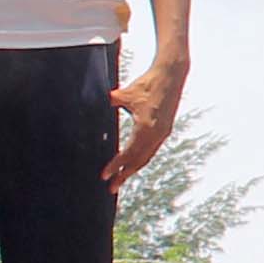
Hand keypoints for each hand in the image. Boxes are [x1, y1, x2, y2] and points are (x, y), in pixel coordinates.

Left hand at [107, 51, 185, 188]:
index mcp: (146, 128)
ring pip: (146, 157)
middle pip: (138, 161)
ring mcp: (162, 133)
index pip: (128, 153)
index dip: (115, 166)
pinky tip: (134, 162)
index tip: (104, 175)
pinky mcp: (165, 129)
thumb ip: (110, 103)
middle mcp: (156, 134)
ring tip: (121, 179)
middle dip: (124, 175)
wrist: (171, 75)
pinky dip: (142, 159)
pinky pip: (152, 150)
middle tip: (111, 187)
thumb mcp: (125, 94)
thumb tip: (93, 106)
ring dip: (133, 169)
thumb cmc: (149, 82)